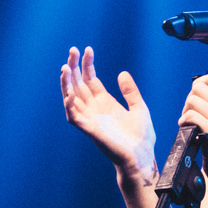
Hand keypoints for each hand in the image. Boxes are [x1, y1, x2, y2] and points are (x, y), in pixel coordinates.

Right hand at [61, 47, 158, 181]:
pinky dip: (69, 105)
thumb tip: (122, 73)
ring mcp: (90, 119)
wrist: (142, 158)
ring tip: (65, 67)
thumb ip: (130, 92)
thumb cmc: (141, 137)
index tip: (88, 49)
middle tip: (72, 50)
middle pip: (78, 84)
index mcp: (105, 102)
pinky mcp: (90, 130)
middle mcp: (94, 108)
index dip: (87, 64)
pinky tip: (70, 93)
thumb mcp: (139, 108)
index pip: (90, 79)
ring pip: (71, 98)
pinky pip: (74, 116)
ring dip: (66, 83)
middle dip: (74, 67)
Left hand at [177, 70, 207, 181]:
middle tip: (189, 113)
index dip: (199, 84)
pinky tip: (186, 129)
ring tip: (187, 122)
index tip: (195, 98)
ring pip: (193, 100)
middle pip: (199, 87)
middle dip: (189, 99)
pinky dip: (183, 121)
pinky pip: (191, 115)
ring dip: (185, 111)